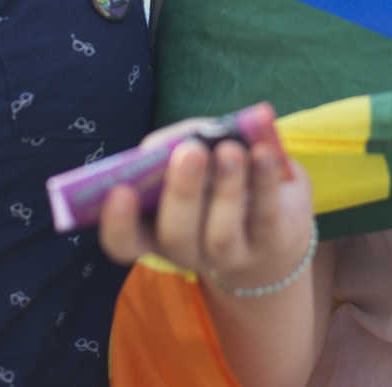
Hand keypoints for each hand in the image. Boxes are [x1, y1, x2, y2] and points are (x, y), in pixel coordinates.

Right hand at [96, 112, 315, 297]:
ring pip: (222, 234)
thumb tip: (185, 136)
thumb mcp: (193, 160)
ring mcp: (231, 255)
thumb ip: (180, 144)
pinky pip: (266, 215)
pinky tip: (263, 152)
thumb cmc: (216, 180)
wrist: (273, 220)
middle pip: (176, 237)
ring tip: (229, 149)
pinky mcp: (271, 242)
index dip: (118, 223)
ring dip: (225, 188)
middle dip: (182, 192)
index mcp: (154, 231)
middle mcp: (188, 251)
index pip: (125, 242)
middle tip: (189, 152)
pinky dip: (264, 180)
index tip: (119, 191)